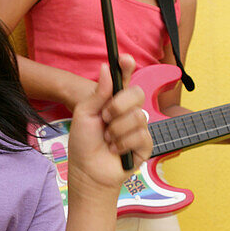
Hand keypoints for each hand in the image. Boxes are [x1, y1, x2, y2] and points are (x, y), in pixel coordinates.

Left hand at [66, 55, 151, 195]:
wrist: (88, 171)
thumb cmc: (84, 144)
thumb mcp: (84, 114)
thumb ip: (98, 92)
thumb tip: (106, 67)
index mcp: (113, 100)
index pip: (124, 78)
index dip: (126, 67)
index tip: (124, 58)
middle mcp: (128, 111)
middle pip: (137, 93)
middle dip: (118, 106)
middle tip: (105, 118)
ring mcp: (138, 127)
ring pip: (138, 116)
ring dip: (117, 130)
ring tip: (108, 140)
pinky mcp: (145, 144)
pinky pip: (141, 135)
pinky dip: (123, 144)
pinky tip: (115, 151)